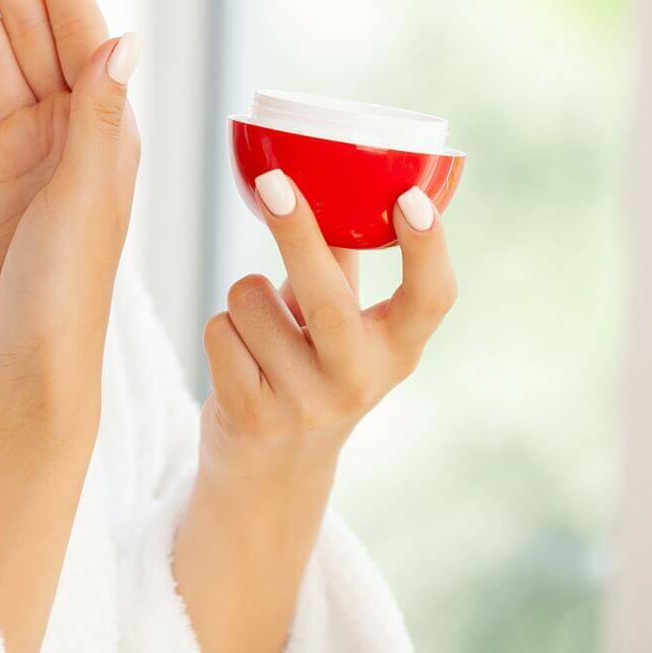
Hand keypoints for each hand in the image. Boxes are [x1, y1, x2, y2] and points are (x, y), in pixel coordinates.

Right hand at [0, 0, 141, 433]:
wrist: (25, 359)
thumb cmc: (68, 292)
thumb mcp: (83, 201)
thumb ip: (96, 120)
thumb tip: (121, 39)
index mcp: (111, 129)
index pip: (82, 33)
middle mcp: (78, 123)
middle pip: (37, 29)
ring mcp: (35, 139)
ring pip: (3, 48)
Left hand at [200, 176, 457, 495]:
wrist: (271, 474)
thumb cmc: (306, 369)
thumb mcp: (341, 326)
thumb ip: (341, 263)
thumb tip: (332, 179)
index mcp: (395, 349)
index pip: (431, 299)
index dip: (427, 248)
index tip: (411, 198)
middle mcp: (360, 380)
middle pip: (329, 298)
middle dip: (297, 235)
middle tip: (274, 183)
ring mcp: (307, 404)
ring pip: (250, 299)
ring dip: (243, 296)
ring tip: (260, 331)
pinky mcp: (254, 416)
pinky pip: (219, 330)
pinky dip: (220, 330)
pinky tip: (239, 360)